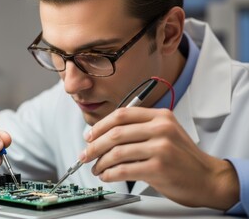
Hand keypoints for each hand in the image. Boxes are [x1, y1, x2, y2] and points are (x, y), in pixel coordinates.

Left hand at [80, 107, 238, 209]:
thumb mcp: (165, 133)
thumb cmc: (182, 157)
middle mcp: (161, 128)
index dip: (100, 125)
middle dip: (95, 146)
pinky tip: (107, 176)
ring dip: (100, 162)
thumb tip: (103, 135)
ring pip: (117, 152)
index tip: (89, 136)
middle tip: (86, 154)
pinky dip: (110, 174)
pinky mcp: (159, 167)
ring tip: (96, 168)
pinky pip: (124, 169)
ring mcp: (161, 147)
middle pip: (115, 133)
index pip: (121, 115)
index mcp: (160, 116)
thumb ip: (139, 129)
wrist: (208, 178)